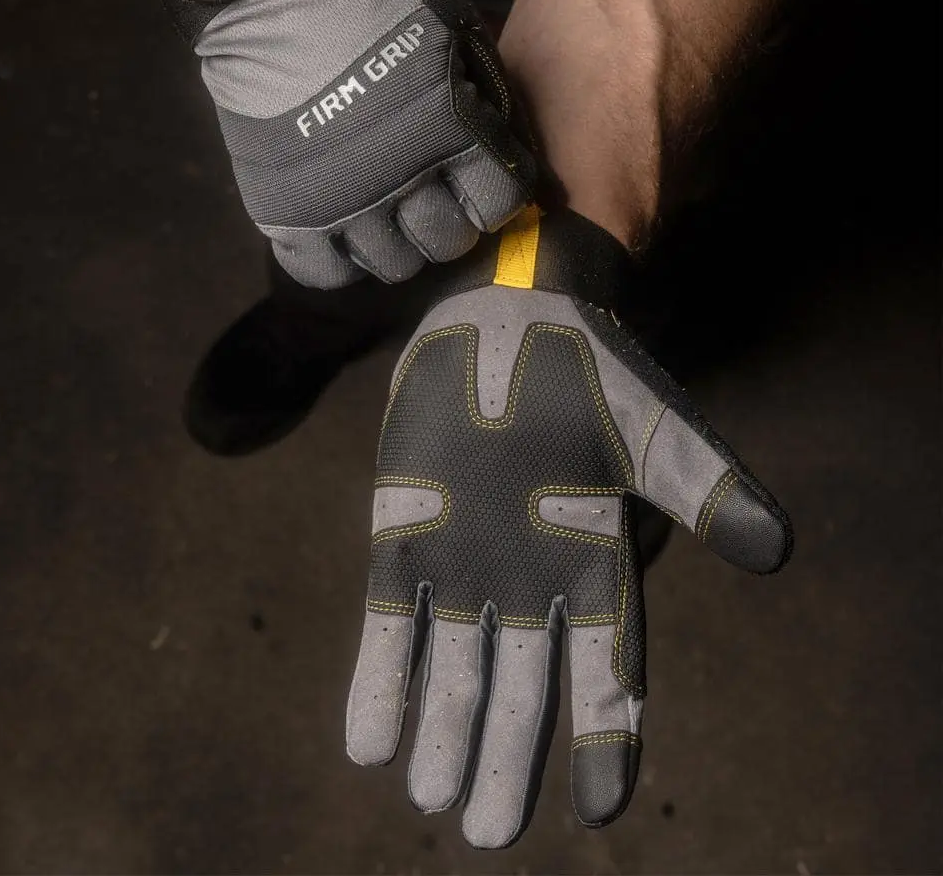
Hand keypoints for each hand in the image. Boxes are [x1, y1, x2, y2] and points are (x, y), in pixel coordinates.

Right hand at [142, 0, 535, 286]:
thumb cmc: (372, 7)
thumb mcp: (451, 36)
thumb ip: (482, 99)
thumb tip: (503, 152)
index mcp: (449, 131)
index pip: (495, 203)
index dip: (490, 198)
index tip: (476, 189)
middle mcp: (400, 178)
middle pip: (445, 243)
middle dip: (446, 226)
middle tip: (430, 205)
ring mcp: (342, 203)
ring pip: (391, 265)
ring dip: (395, 244)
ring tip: (383, 216)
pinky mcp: (288, 215)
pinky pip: (324, 273)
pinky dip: (337, 261)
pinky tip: (340, 235)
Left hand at [345, 206, 790, 847]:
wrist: (511, 318)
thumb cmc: (593, 372)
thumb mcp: (654, 429)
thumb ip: (706, 489)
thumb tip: (775, 550)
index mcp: (594, 563)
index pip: (607, 669)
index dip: (605, 738)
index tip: (597, 811)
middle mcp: (527, 576)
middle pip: (520, 687)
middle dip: (504, 757)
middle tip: (486, 832)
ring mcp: (461, 558)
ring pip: (451, 666)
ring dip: (440, 732)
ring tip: (428, 798)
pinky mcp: (402, 533)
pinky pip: (387, 620)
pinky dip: (380, 679)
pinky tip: (368, 741)